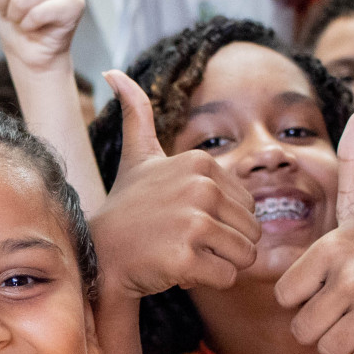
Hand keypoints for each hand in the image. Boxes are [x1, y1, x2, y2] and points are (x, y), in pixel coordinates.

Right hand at [91, 71, 259, 297]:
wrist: (100, 255)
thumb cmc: (127, 209)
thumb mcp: (138, 156)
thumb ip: (137, 113)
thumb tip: (114, 72)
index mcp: (202, 162)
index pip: (250, 206)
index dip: (223, 221)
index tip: (184, 218)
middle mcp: (201, 187)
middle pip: (253, 232)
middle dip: (224, 245)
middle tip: (183, 239)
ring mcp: (193, 222)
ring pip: (244, 256)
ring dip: (217, 263)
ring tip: (182, 252)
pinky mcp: (186, 257)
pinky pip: (227, 278)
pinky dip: (205, 281)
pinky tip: (175, 268)